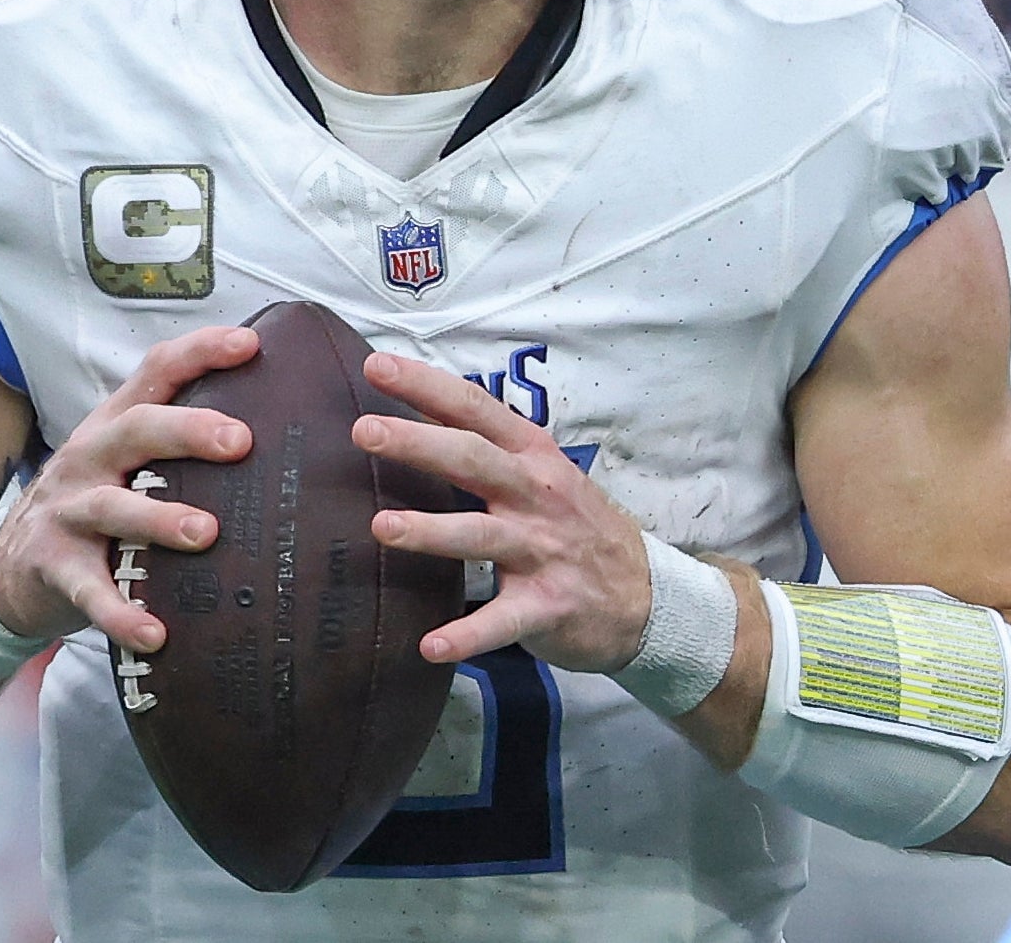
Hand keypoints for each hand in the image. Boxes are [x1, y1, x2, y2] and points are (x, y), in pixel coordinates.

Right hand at [0, 326, 255, 651]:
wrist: (6, 572)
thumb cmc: (92, 507)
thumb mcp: (122, 463)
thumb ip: (176, 446)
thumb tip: (275, 430)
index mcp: (113, 426)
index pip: (156, 373)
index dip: (200, 352)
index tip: (249, 345)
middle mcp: (89, 459)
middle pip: (137, 430)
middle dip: (188, 431)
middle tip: (240, 442)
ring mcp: (67, 513)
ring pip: (113, 508)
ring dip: (159, 520)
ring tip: (207, 533)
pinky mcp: (55, 569)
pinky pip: (90, 592)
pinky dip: (122, 613)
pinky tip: (155, 633)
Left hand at [355, 352, 651, 672]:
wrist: (647, 598)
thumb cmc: (576, 527)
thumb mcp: (542, 475)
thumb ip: (487, 450)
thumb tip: (415, 418)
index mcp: (532, 456)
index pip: (475, 408)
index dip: (426, 384)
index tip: (375, 364)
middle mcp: (536, 496)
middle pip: (473, 460)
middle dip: (419, 443)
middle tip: (364, 430)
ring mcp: (543, 551)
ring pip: (482, 536)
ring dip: (432, 530)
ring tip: (382, 527)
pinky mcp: (547, 606)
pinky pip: (502, 621)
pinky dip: (467, 635)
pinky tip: (430, 646)